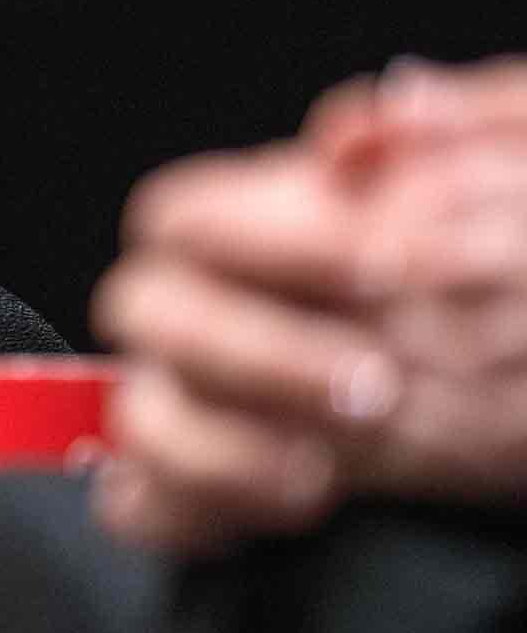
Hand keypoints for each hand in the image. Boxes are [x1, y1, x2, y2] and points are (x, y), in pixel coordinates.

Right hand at [93, 78, 526, 551]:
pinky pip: (148, 506)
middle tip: (375, 384)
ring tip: (326, 460)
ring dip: (225, 445)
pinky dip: (201, 508)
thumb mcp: (495, 176)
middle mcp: (212, 312)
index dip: (268, 241)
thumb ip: (439, 137)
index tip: (385, 267)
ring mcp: (204, 401)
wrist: (522, 359)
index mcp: (255, 228)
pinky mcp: (214, 490)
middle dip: (257, 353)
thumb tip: (370, 123)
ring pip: (143, 416)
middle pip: (147, 314)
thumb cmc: (498, 269)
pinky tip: (293, 500)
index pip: (185, 218)